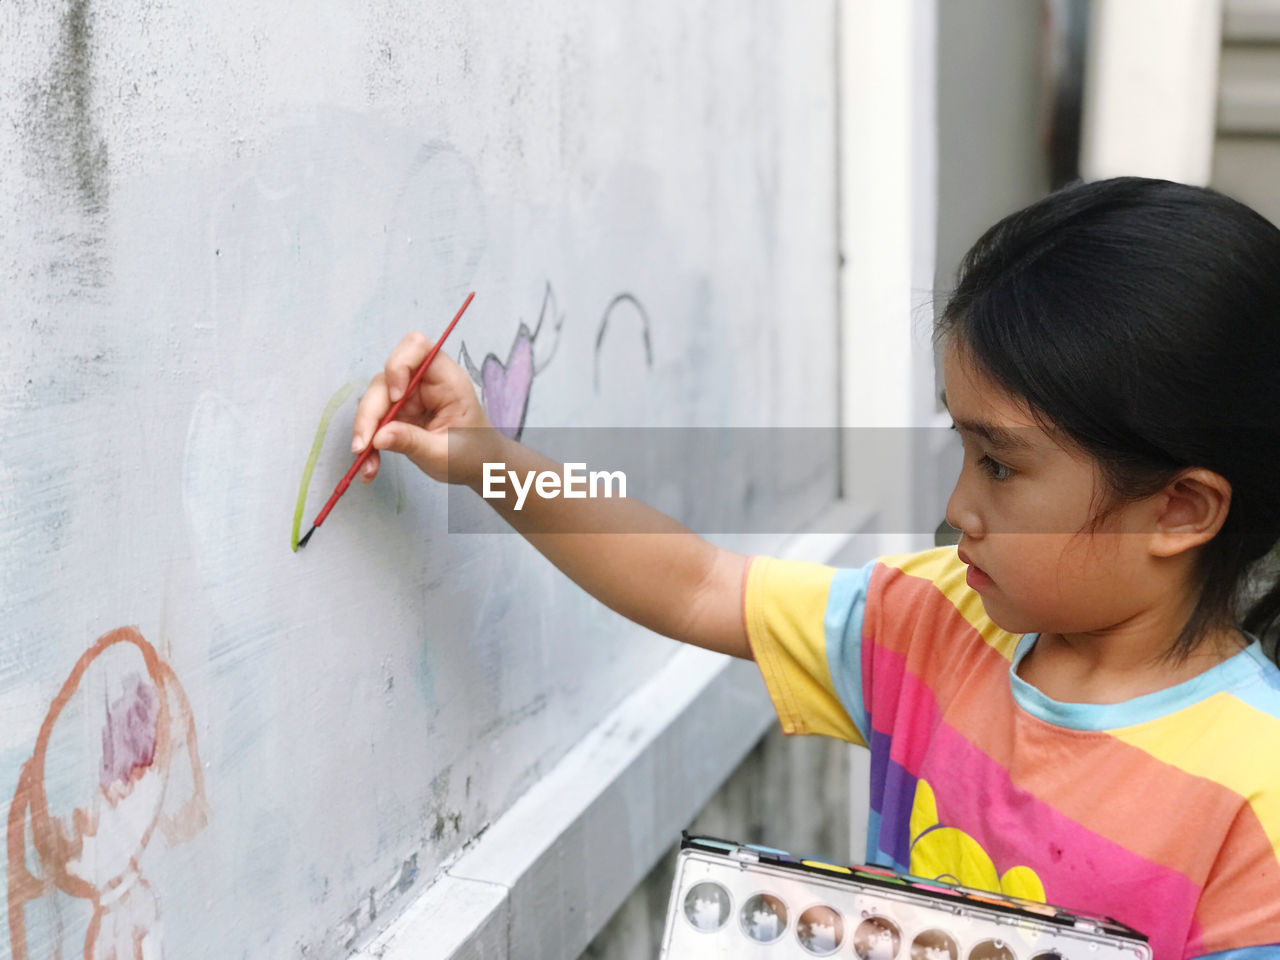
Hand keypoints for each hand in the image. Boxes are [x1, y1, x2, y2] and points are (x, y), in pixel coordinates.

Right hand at [351, 332, 497, 485]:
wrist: (479, 467)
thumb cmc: (472, 454)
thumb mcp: (444, 453)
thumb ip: (412, 441)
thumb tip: (377, 437)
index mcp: (447, 380)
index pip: (417, 347)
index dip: (398, 365)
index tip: (395, 397)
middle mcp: (424, 383)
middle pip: (385, 380)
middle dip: (370, 413)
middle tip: (362, 446)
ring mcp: (408, 397)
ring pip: (374, 401)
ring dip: (365, 432)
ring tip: (367, 465)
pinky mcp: (398, 414)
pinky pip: (374, 421)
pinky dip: (369, 443)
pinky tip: (370, 467)